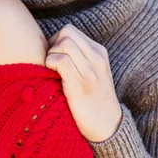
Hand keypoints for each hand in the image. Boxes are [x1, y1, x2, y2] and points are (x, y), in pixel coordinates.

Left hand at [45, 25, 121, 142]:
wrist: (107, 127)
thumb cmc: (92, 99)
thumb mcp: (92, 71)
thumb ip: (78, 56)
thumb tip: (50, 43)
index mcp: (99, 53)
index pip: (70, 30)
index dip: (55, 39)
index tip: (53, 55)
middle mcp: (97, 59)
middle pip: (66, 33)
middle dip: (52, 44)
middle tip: (50, 62)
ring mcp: (90, 72)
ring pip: (64, 44)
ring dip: (51, 55)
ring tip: (51, 70)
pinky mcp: (79, 86)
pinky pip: (61, 61)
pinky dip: (50, 64)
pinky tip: (51, 75)